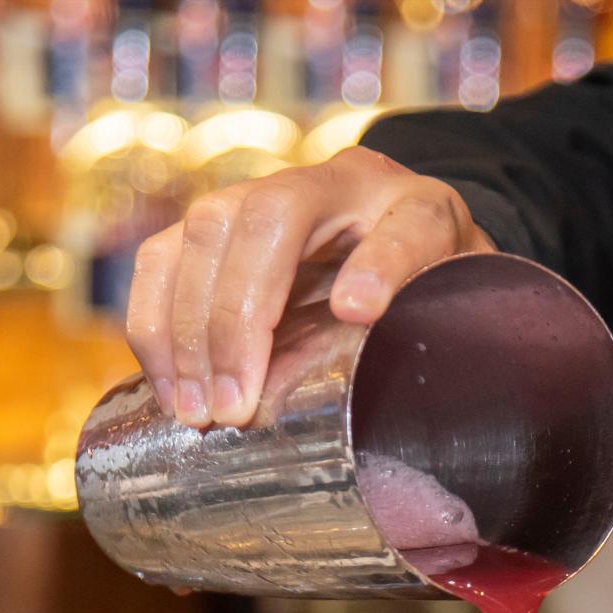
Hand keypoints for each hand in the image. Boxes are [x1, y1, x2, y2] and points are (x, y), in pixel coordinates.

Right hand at [125, 147, 496, 428]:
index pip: (410, 223)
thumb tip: (410, 427)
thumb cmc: (431, 306)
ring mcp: (270, 193)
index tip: (358, 312)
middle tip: (234, 408)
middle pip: (273, 214)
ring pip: (207, 228)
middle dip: (240, 316)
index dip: (381, 263)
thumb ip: (441, 353)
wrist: (404, 259)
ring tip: (196, 410)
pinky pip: (166, 256)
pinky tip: (171, 389)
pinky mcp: (219, 226)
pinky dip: (156, 325)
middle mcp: (343, 184)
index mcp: (422, 209)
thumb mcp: (456, 327)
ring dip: (187, 327)